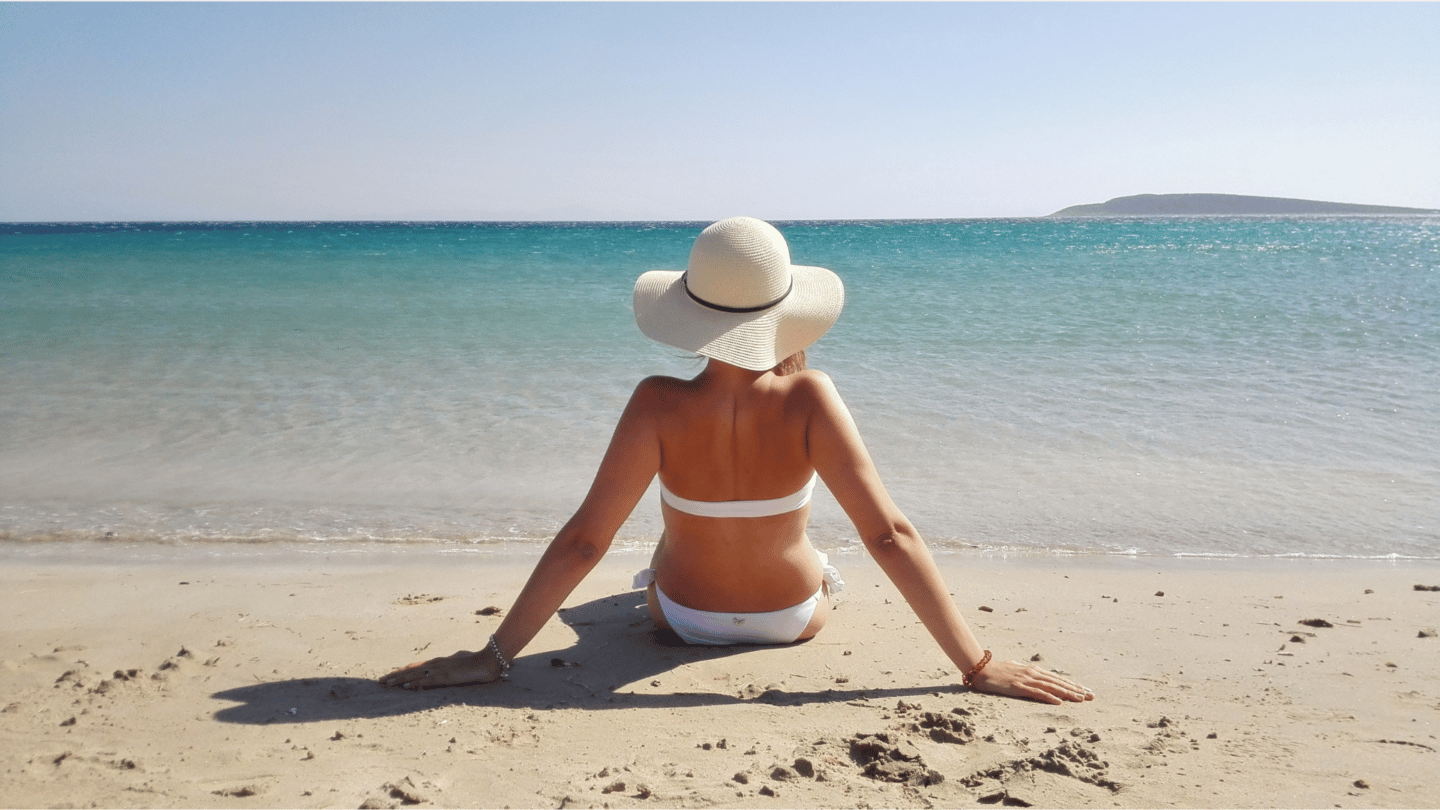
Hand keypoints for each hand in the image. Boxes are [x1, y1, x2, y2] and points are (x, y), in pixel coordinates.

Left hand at [379, 649, 501, 689]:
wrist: (489, 659)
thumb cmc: (476, 660)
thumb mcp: (460, 661)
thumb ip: (451, 664)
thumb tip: (446, 667)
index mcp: (439, 662)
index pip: (415, 666)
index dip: (402, 671)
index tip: (389, 675)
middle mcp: (436, 664)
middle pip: (411, 669)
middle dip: (394, 675)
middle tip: (379, 681)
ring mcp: (441, 670)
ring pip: (415, 674)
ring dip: (399, 679)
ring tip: (386, 684)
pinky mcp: (447, 677)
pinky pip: (428, 681)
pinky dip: (416, 683)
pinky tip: (406, 686)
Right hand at [969, 659, 1093, 703]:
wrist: (981, 669)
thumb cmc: (997, 671)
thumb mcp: (1016, 670)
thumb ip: (1027, 674)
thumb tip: (1035, 677)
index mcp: (1033, 671)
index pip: (1057, 679)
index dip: (1072, 685)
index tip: (1085, 691)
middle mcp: (1033, 673)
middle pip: (1059, 682)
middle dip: (1076, 689)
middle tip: (1091, 696)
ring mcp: (1026, 679)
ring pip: (1052, 687)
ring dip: (1068, 693)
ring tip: (1081, 699)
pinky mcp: (1019, 687)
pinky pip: (1037, 693)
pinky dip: (1050, 697)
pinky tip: (1060, 702)